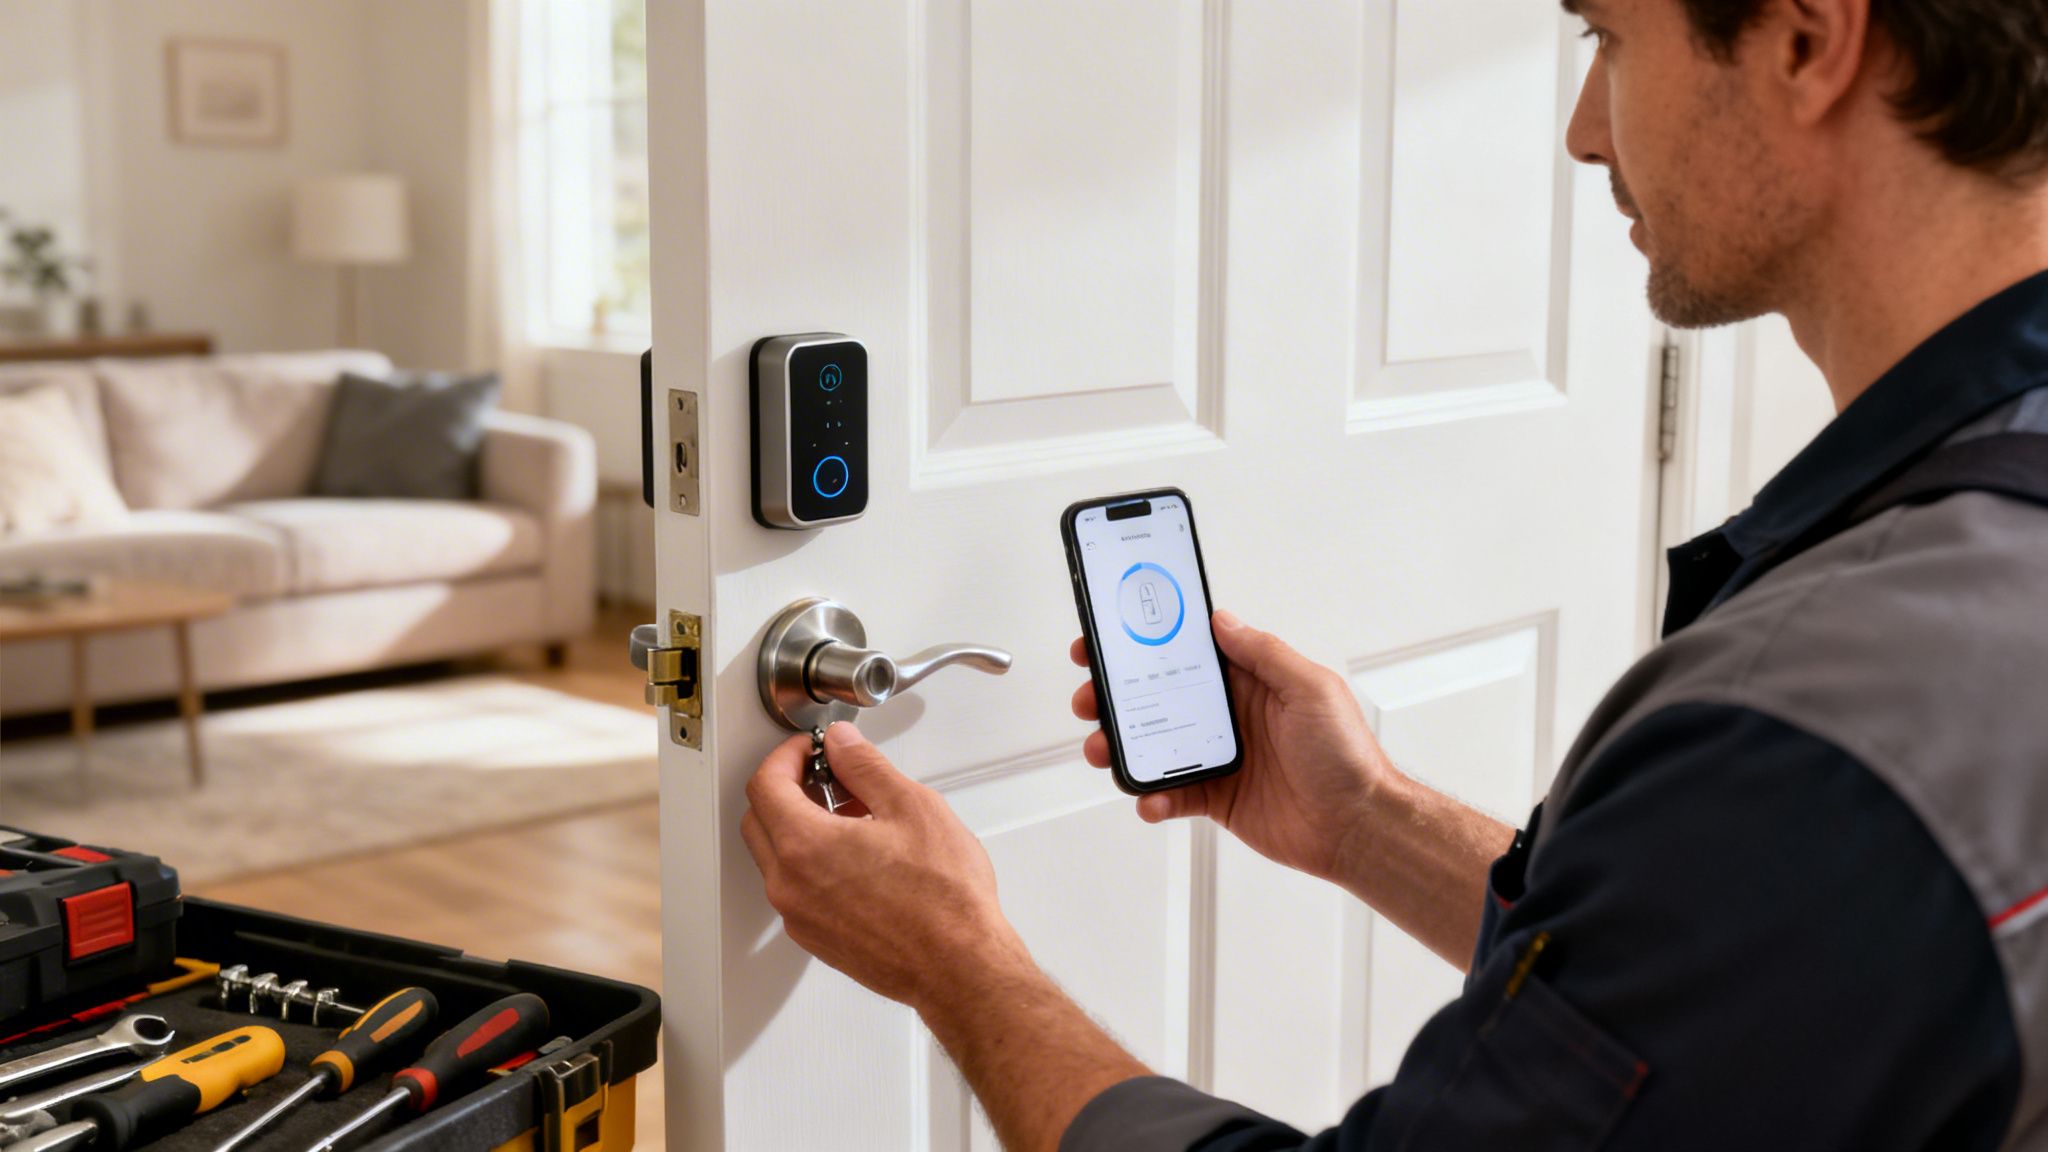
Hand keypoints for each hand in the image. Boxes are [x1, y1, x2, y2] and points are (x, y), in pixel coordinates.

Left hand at [741, 722, 1032, 1008]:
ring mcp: (799, 917)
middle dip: (786, 789)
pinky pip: (796, 889)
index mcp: (805, 846)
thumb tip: (841, 744)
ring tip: (854, 816)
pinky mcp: (816, 939)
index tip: (811, 749)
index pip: (765, 785)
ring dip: (800, 826)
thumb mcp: (911, 806)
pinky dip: (811, 862)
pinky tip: (858, 856)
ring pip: (776, 857)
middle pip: (759, 820)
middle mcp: (790, 885)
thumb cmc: (944, 899)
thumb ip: (865, 767)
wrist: (958, 967)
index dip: (786, 756)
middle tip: (826, 776)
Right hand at [1072, 610, 1398, 887]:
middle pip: (1157, 697)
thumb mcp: (1311, 688)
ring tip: (1104, 750)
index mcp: (1250, 681)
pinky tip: (1150, 799)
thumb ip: (1264, 653)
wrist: (1358, 826)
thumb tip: (1222, 621)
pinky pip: (1171, 794)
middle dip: (1116, 695)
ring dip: (1121, 746)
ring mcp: (1220, 757)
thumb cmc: (1348, 756)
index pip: (1187, 653)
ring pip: (1153, 745)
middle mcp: (1229, 715)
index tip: (1107, 640)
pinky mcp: (1216, 798)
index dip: (1145, 644)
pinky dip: (1152, 797)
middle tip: (1090, 697)